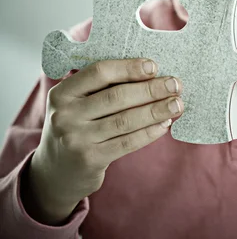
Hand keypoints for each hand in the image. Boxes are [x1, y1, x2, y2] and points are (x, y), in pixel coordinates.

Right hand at [26, 59, 183, 223]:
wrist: (56, 172)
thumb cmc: (78, 126)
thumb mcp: (77, 103)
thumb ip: (103, 88)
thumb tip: (151, 73)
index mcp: (62, 93)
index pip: (99, 72)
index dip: (129, 68)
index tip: (154, 66)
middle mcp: (65, 115)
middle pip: (117, 97)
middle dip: (151, 89)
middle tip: (175, 85)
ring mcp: (76, 139)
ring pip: (125, 120)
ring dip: (156, 110)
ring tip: (176, 104)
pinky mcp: (90, 159)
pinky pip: (127, 142)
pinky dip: (149, 132)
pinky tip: (164, 124)